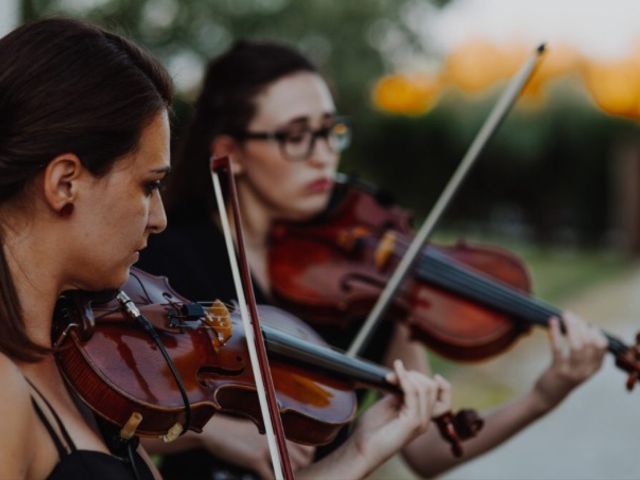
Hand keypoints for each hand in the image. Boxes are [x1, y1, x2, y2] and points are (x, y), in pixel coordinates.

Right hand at [200, 415, 314, 478]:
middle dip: (300, 470)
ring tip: (281, 475)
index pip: (308, 446)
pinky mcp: (255, 459)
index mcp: (281, 428)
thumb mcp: (262, 432)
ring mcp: (267, 447)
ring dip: (287, 475)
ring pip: (290, 468)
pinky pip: (272, 476)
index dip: (307, 458)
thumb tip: (293, 454)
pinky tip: (269, 479)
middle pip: (303, 460)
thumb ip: (278, 439)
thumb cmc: (239, 434)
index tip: (301, 464)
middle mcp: (277, 436)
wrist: (217, 432)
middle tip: (290, 472)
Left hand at [352, 360, 451, 466]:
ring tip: (388, 376)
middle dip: (413, 375)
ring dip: (406, 376)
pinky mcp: (412, 423)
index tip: (426, 374)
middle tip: (392, 375)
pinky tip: (390, 376)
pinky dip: (403, 380)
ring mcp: (420, 422)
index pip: (444, 399)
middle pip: (432, 388)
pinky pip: (413, 393)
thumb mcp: (389, 404)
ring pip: (425, 388)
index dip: (442, 385)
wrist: (361, 449)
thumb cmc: (372, 429)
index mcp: (422, 417)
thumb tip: (407, 376)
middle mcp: (424, 421)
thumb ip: (402, 393)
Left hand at [533, 312, 607, 409]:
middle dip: (581, 325)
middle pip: (589, 343)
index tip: (586, 323)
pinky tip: (552, 321)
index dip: (594, 332)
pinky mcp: (558, 371)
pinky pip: (558, 348)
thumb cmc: (562, 376)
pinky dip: (555, 332)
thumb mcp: (578, 366)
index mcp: (593, 368)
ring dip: (571, 327)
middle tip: (571, 315)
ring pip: (577, 345)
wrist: (547, 397)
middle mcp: (586, 371)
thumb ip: (584, 352)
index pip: (601, 346)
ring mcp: (573, 372)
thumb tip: (580, 326)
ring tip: (565, 316)